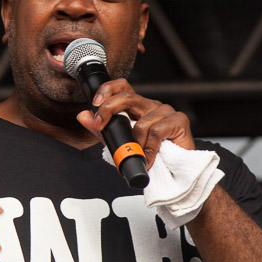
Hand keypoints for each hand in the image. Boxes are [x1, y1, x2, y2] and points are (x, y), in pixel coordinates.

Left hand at [75, 78, 194, 168]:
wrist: (175, 174)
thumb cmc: (150, 155)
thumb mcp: (119, 143)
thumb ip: (101, 130)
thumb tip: (82, 115)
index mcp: (137, 107)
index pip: (122, 87)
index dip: (107, 89)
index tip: (95, 105)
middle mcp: (151, 105)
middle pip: (128, 96)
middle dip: (109, 109)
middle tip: (101, 126)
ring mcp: (166, 111)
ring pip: (142, 122)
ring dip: (136, 143)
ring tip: (138, 156)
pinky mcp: (179, 120)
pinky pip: (156, 131)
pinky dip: (149, 148)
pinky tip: (149, 159)